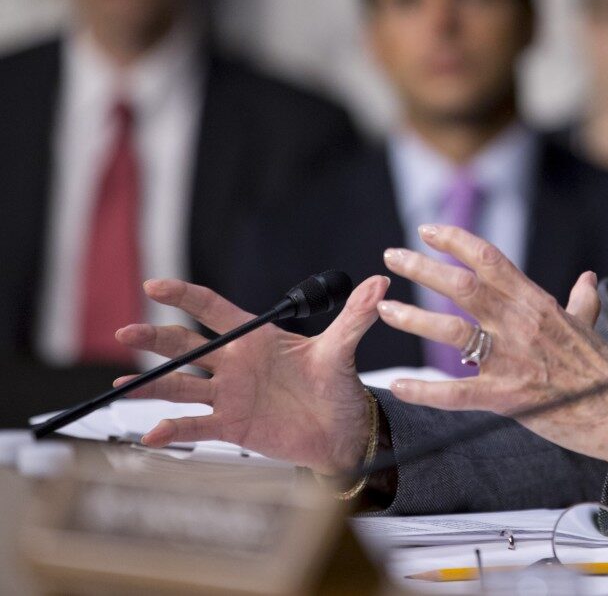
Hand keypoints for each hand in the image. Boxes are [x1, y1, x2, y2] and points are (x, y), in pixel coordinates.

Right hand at [112, 275, 389, 474]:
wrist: (342, 431)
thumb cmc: (338, 385)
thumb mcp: (343, 349)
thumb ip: (355, 316)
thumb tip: (380, 284)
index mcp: (256, 337)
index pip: (213, 309)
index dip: (185, 296)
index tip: (155, 286)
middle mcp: (235, 363)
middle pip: (186, 346)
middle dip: (155, 338)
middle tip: (126, 331)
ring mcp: (229, 394)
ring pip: (181, 385)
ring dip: (150, 384)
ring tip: (119, 384)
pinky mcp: (231, 425)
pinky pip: (197, 426)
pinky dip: (174, 429)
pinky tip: (153, 433)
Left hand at [377, 224, 607, 467]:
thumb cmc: (602, 367)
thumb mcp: (589, 323)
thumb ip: (582, 300)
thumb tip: (588, 278)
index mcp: (535, 301)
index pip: (489, 259)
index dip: (455, 241)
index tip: (427, 230)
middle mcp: (519, 323)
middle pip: (463, 285)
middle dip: (423, 268)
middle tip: (391, 256)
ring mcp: (511, 359)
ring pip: (452, 332)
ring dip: (414, 319)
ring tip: (385, 310)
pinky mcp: (505, 396)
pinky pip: (456, 393)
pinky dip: (425, 390)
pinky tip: (398, 385)